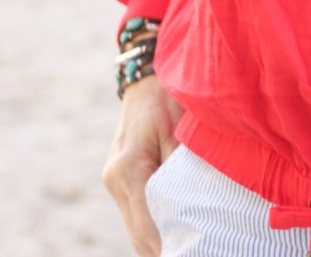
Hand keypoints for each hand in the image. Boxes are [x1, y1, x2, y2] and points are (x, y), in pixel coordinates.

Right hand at [103, 76, 184, 256]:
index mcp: (128, 170)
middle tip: (197, 247)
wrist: (146, 72)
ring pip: (136, 226)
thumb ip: (182, 169)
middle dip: (165, 247)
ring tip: (191, 241)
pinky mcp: (120, 175)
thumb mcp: (180, 129)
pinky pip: (137, 210)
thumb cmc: (166, 95)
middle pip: (138, 234)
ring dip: (159, 237)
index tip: (194, 249)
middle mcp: (115, 179)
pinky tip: (177, 222)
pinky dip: (154, 220)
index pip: (146, 228)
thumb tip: (196, 206)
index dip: (169, 246)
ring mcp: (114, 178)